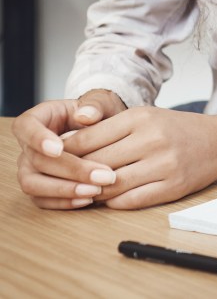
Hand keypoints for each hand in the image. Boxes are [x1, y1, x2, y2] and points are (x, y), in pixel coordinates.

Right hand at [13, 90, 124, 208]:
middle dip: (70, 170)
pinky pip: (42, 200)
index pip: (26, 127)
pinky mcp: (39, 187)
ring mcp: (30, 169)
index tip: (58, 149)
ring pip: (34, 184)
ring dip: (65, 190)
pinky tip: (87, 199)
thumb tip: (85, 115)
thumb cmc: (97, 114)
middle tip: (101, 175)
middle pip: (37, 161)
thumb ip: (95, 105)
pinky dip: (63, 202)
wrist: (102, 132)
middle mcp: (29, 146)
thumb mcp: (101, 102)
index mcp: (38, 119)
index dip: (38, 138)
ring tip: (95, 190)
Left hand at [59, 106, 216, 208]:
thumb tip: (66, 145)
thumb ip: (108, 128)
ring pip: (111, 186)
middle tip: (64, 180)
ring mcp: (164, 164)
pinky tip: (110, 197)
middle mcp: (153, 139)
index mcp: (141, 117)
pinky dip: (114, 202)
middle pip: (96, 164)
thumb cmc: (176, 129)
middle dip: (76, 175)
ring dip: (94, 191)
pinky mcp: (172, 187)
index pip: (88, 139)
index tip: (54, 159)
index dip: (66, 153)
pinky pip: (130, 201)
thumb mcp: (144, 117)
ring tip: (86, 190)